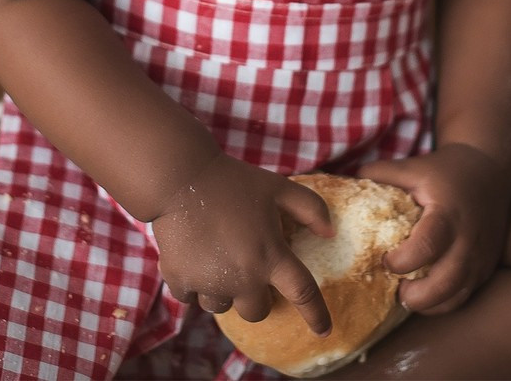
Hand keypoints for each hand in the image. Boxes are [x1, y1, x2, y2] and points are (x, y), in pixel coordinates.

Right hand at [148, 154, 335, 336]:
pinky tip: (192, 258)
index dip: (316, 315)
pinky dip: (192, 284)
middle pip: (256, 312)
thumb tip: (330, 233)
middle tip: (244, 268)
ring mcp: (209, 283)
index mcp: (270, 256)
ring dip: (221, 289)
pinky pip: (190, 298)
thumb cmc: (234, 182)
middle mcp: (243, 278)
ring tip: (214, 257)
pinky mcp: (180, 281)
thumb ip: (311, 208)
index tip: (324, 332)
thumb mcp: (278, 187)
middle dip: (254, 296)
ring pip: (221, 306)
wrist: (180, 178)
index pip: (302, 293)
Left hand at [359, 143, 510, 314]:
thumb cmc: (445, 170)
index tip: (385, 260)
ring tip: (408, 293)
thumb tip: (341, 183)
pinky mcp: (486, 268)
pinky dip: (442, 303)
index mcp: (448, 213)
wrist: (490, 170)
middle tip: (396, 290)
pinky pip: (464, 297)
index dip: (402, 260)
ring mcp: (480, 257)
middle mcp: (468, 240)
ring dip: (429, 304)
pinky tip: (424, 293)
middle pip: (446, 283)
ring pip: (457, 297)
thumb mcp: (413, 167)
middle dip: (416, 296)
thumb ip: (379, 175)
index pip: (428, 245)